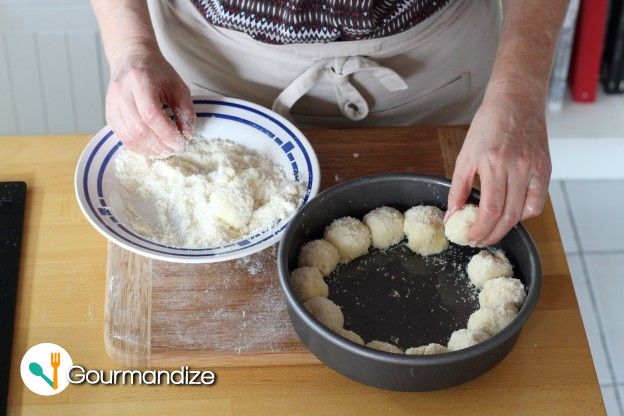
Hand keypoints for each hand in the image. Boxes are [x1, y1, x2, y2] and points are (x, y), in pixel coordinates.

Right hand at [105, 42, 194, 157]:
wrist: (131, 59)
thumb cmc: (157, 72)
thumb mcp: (178, 86)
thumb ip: (185, 110)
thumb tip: (186, 135)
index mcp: (139, 80)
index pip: (151, 115)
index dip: (168, 134)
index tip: (181, 142)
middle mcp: (121, 92)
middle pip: (139, 129)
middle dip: (160, 145)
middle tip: (176, 149)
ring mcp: (112, 104)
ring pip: (129, 137)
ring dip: (150, 150)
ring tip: (166, 150)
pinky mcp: (109, 115)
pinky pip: (123, 138)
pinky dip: (139, 147)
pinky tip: (153, 147)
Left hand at [445, 84, 550, 245]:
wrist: (516, 100)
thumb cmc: (488, 124)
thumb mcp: (465, 156)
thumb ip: (458, 189)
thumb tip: (451, 216)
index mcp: (493, 164)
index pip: (489, 211)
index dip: (479, 230)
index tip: (469, 238)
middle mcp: (517, 168)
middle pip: (507, 216)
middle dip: (491, 234)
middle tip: (479, 240)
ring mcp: (534, 168)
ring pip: (523, 212)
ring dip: (506, 227)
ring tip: (492, 230)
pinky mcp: (545, 168)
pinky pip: (538, 201)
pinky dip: (525, 213)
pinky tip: (511, 213)